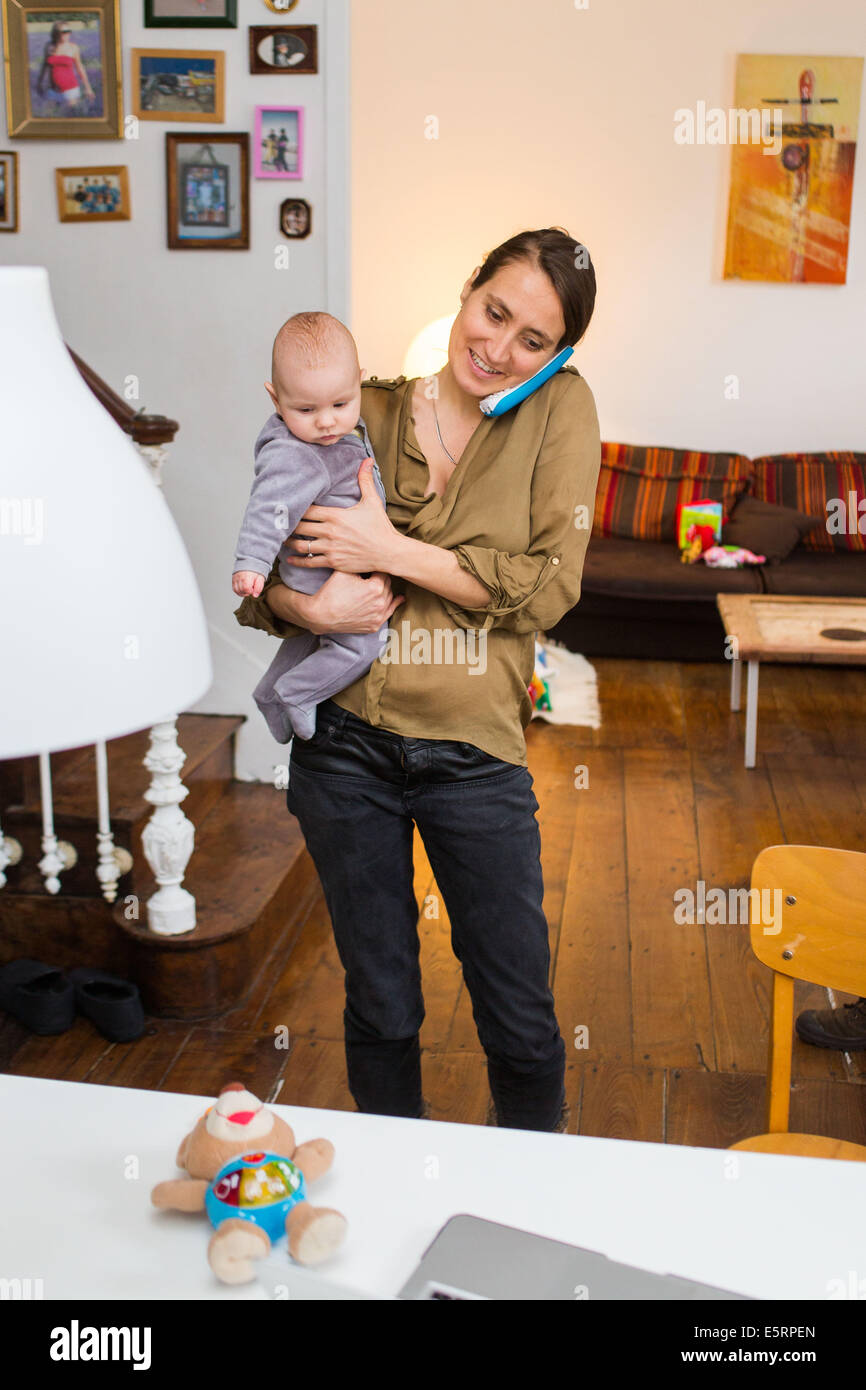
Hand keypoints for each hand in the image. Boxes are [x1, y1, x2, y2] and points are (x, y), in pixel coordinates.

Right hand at [233, 570, 263, 597]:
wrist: (250, 561)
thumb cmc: (256, 570)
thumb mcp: (261, 578)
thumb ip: (259, 587)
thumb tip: (255, 595)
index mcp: (247, 576)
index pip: (246, 589)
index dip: (251, 591)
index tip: (253, 588)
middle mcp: (240, 577)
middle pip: (241, 590)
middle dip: (247, 592)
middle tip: (251, 587)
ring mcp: (235, 578)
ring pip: (236, 590)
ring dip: (242, 592)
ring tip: (247, 588)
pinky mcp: (233, 579)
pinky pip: (234, 588)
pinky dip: (238, 591)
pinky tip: (243, 589)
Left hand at [282, 460, 402, 574]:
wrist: (389, 552)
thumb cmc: (380, 527)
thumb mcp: (372, 501)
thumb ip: (365, 480)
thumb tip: (367, 460)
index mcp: (335, 515)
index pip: (307, 510)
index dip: (295, 508)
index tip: (286, 507)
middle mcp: (330, 531)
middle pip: (300, 527)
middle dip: (288, 525)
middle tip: (279, 524)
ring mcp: (330, 548)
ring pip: (301, 545)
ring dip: (289, 543)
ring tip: (282, 540)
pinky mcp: (333, 562)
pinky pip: (309, 562)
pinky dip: (297, 560)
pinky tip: (289, 559)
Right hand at [304, 570, 404, 635]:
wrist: (320, 615)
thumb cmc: (331, 592)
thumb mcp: (344, 571)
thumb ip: (359, 563)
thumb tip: (369, 556)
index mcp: (376, 587)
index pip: (382, 571)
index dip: (376, 566)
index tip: (374, 563)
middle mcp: (381, 602)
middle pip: (387, 584)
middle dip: (380, 578)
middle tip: (374, 573)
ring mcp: (378, 616)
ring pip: (389, 597)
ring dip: (386, 590)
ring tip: (384, 583)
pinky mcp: (374, 625)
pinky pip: (389, 613)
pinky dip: (393, 605)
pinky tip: (399, 599)